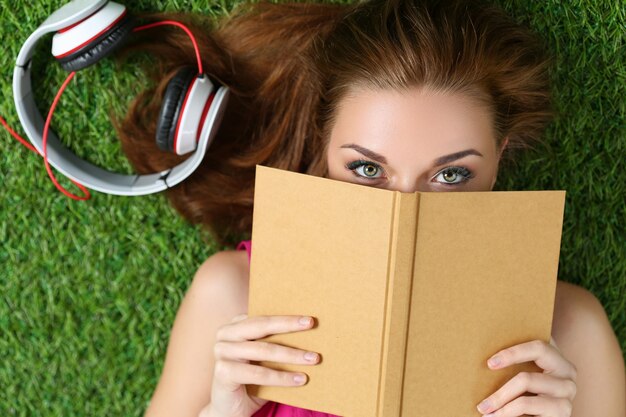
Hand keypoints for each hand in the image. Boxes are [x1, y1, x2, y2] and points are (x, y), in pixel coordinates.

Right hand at [205, 314, 319, 416]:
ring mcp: (222, 352)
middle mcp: (225, 334)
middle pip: (261, 325)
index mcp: (234, 325)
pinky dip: (282, 377)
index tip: (309, 318)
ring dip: (291, 354)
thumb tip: (308, 333)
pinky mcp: (223, 372)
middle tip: (311, 324)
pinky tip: (299, 379)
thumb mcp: (263, 358)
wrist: (230, 408)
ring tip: (313, 358)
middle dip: (288, 325)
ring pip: (263, 350)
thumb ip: (274, 342)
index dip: (286, 317)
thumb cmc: (251, 379)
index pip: (263, 316)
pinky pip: (259, 373)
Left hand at [476, 337, 576, 416]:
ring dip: (501, 407)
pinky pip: (529, 410)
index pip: (538, 348)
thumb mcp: (526, 376)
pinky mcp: (563, 414)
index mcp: (557, 359)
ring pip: (525, 400)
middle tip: (481, 404)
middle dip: (500, 393)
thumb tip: (486, 355)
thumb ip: (517, 363)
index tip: (490, 363)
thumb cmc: (530, 393)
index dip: (512, 353)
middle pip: (526, 379)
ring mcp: (567, 397)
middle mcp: (567, 377)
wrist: (543, 416)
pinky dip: (508, 414)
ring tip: (485, 413)